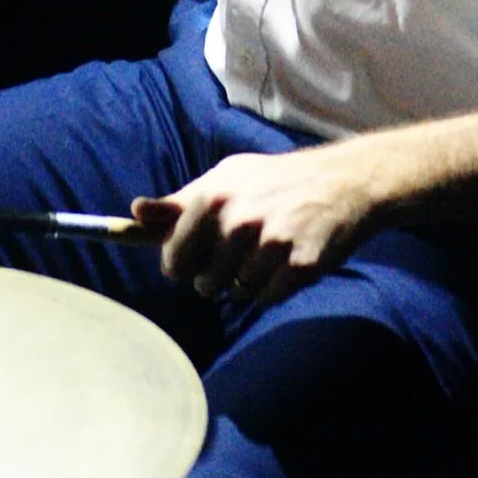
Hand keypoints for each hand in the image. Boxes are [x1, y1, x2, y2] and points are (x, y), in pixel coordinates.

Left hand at [131, 145, 376, 306]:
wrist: (341, 182)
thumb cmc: (272, 180)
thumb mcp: (225, 178)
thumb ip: (179, 202)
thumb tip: (136, 212)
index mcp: (214, 197)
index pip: (175, 258)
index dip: (181, 263)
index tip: (191, 260)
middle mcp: (239, 222)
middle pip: (203, 283)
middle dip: (214, 275)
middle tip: (235, 252)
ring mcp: (271, 246)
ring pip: (235, 294)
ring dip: (244, 282)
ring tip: (263, 253)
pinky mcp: (298, 268)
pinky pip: (265, 300)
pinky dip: (270, 288)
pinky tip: (283, 262)